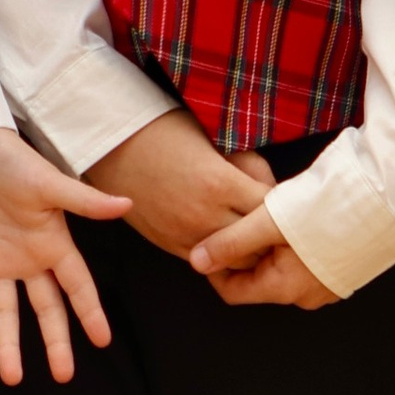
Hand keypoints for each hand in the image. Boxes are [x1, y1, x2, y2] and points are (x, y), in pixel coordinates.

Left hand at [0, 125, 127, 388]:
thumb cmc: (12, 160)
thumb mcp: (49, 183)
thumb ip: (84, 201)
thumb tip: (127, 205)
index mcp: (52, 244)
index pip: (77, 286)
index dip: (90, 314)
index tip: (103, 341)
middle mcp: (26, 260)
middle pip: (45, 308)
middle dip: (55, 342)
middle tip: (63, 375)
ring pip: (3, 311)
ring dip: (6, 343)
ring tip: (12, 377)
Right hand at [82, 110, 275, 259]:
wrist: (112, 143)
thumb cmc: (163, 131)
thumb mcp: (214, 139)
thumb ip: (247, 165)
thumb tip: (271, 188)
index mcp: (221, 184)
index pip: (270, 211)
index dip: (280, 207)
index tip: (282, 200)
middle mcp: (205, 216)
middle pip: (256, 244)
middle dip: (267, 234)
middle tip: (271, 222)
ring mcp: (185, 235)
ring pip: (234, 262)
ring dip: (246, 250)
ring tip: (250, 233)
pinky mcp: (168, 245)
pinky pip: (206, 264)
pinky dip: (220, 256)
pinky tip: (224, 239)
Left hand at [188, 201, 334, 307]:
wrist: (387, 197)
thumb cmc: (326, 207)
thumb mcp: (268, 221)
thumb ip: (229, 242)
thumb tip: (195, 262)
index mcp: (284, 289)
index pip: (231, 291)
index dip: (216, 265)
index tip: (214, 236)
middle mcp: (305, 296)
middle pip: (256, 280)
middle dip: (245, 254)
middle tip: (244, 219)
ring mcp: (327, 286)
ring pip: (281, 271)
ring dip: (270, 248)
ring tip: (273, 216)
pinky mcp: (343, 271)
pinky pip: (306, 264)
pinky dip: (295, 248)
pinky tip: (299, 220)